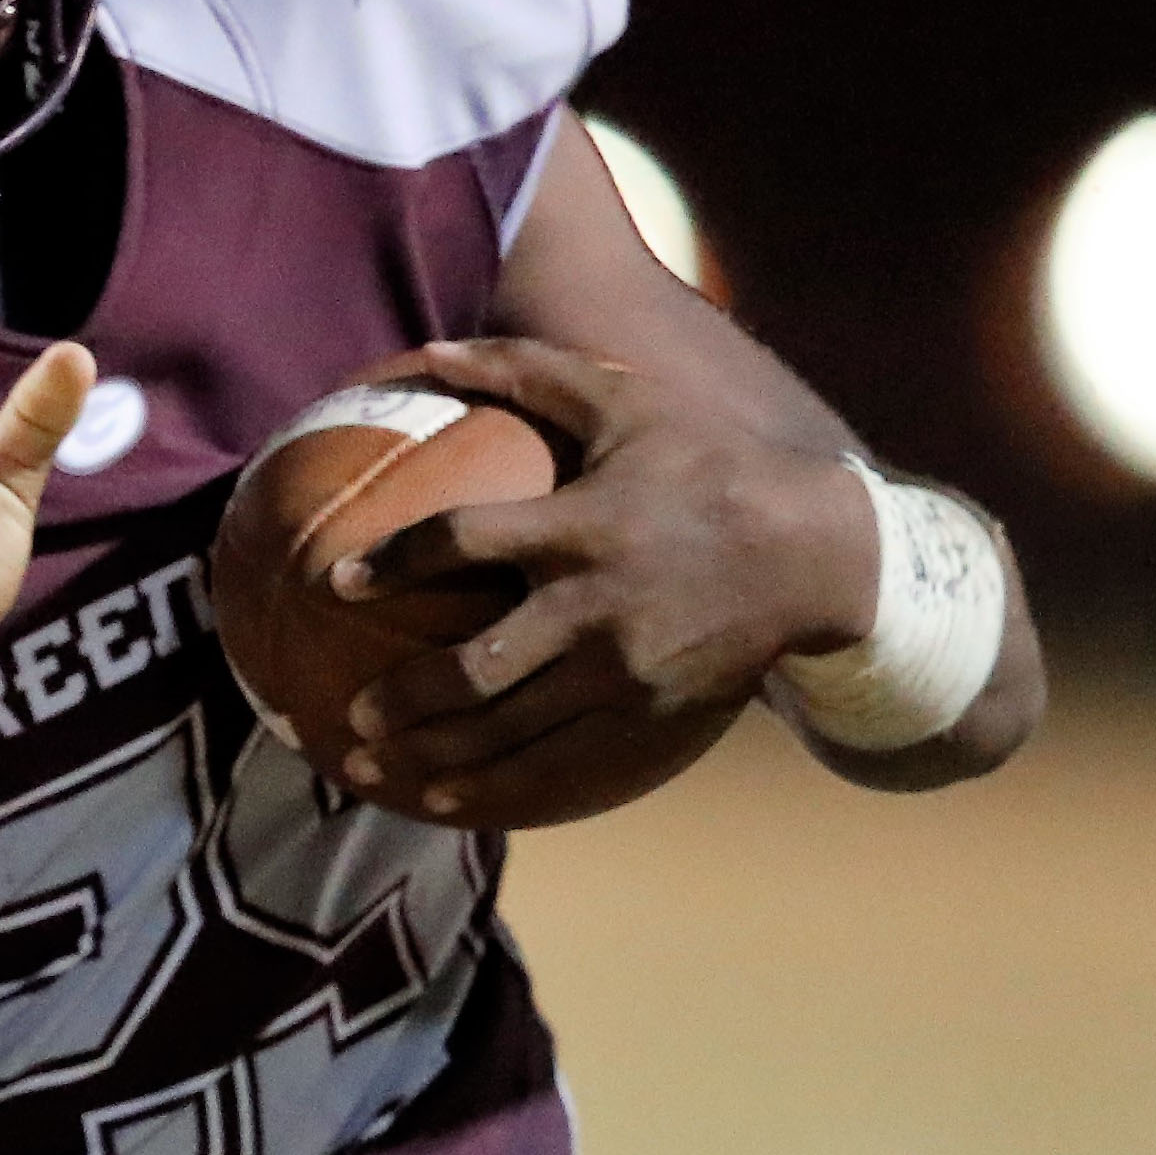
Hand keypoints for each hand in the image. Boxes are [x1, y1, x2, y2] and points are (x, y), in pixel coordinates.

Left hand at [328, 336, 878, 822]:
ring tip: (369, 769)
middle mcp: (596, 606)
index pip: (467, 541)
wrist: (816, 554)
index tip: (339, 581)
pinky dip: (493, 788)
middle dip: (404, 698)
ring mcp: (623, 671)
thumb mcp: (624, 402)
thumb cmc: (707, 463)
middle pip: (477, 667)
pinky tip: (443, 803)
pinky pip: (556, 764)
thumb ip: (526, 370)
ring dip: (431, 757)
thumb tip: (431, 351)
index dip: (398, 561)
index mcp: (581, 525)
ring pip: (508, 730)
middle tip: (349, 714)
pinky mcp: (647, 715)